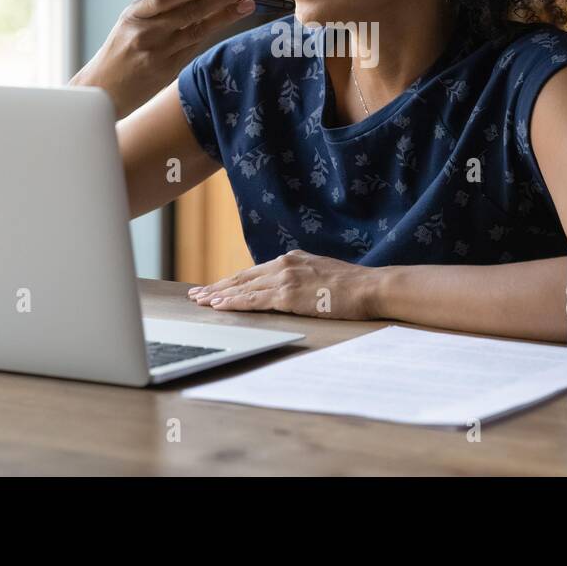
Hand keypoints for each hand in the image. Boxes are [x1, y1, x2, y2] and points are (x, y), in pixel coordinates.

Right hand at [71, 0, 256, 117]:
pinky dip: (211, 32)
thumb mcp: (129, 23)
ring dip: (226, 16)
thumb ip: (158, 9)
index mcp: (133, 16)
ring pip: (198, 31)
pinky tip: (229, 19)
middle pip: (189, 13)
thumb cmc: (120, 48)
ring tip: (248, 3)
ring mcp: (159, 55)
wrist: (103, 88)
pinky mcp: (168, 71)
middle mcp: (146, 35)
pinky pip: (194, 47)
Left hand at [187, 250, 381, 320]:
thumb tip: (291, 288)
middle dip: (217, 287)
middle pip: (242, 277)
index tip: (215, 287)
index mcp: (292, 259)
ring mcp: (286, 278)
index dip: (232, 281)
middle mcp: (284, 264)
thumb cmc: (352, 285)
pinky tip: (219, 306)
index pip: (254, 272)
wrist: (370, 287)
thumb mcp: (322, 272)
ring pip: (243, 288)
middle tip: (197, 295)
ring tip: (201, 302)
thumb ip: (302, 276)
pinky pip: (254, 300)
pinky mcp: (289, 295)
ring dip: (219, 296)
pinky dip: (234, 303)